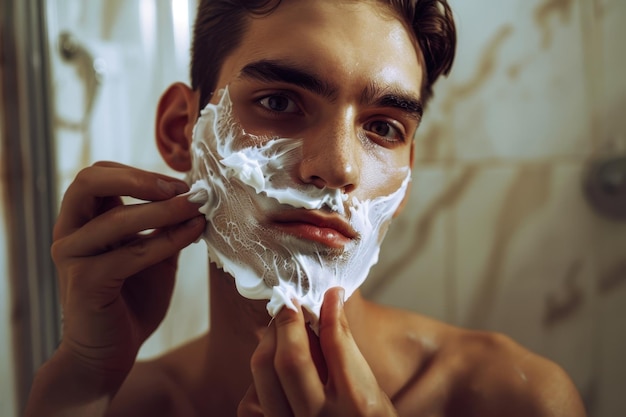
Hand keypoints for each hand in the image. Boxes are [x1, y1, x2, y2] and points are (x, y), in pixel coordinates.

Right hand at [51, 161, 204, 380]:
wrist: (109, 353)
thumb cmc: (132, 300)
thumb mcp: (152, 254)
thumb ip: (164, 226)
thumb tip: (193, 197)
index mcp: (83, 220)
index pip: (99, 174)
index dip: (139, 172)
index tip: (180, 184)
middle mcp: (70, 232)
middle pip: (89, 181)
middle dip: (138, 178)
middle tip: (180, 188)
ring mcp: (74, 257)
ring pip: (115, 219)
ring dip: (163, 210)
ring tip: (197, 208)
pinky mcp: (86, 283)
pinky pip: (131, 254)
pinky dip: (166, 241)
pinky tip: (193, 233)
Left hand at [238, 287, 397, 416]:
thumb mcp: (372, 390)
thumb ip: (346, 350)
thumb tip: (330, 302)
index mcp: (357, 406)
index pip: (335, 344)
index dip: (329, 310)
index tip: (329, 294)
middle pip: (290, 359)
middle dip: (287, 322)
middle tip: (292, 304)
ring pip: (263, 374)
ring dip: (269, 343)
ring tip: (282, 331)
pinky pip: (251, 400)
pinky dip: (261, 376)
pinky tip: (275, 368)